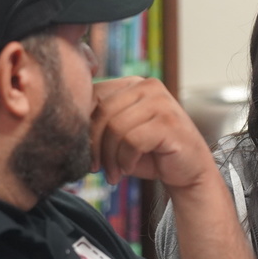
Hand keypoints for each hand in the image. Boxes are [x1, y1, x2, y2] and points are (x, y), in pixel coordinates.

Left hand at [90, 77, 213, 188]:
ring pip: (116, 127)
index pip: (93, 95)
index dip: (83, 126)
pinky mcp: (169, 122)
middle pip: (102, 112)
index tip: (85, 154)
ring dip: (111, 158)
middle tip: (96, 169)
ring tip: (115, 173)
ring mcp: (161, 101)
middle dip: (95, 146)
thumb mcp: (120, 136)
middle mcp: (147, 86)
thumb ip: (99, 126)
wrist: (188, 172)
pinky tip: (128, 169)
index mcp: (132, 84)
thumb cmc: (151, 155)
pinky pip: (132, 141)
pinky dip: (126, 160)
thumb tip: (69, 130)